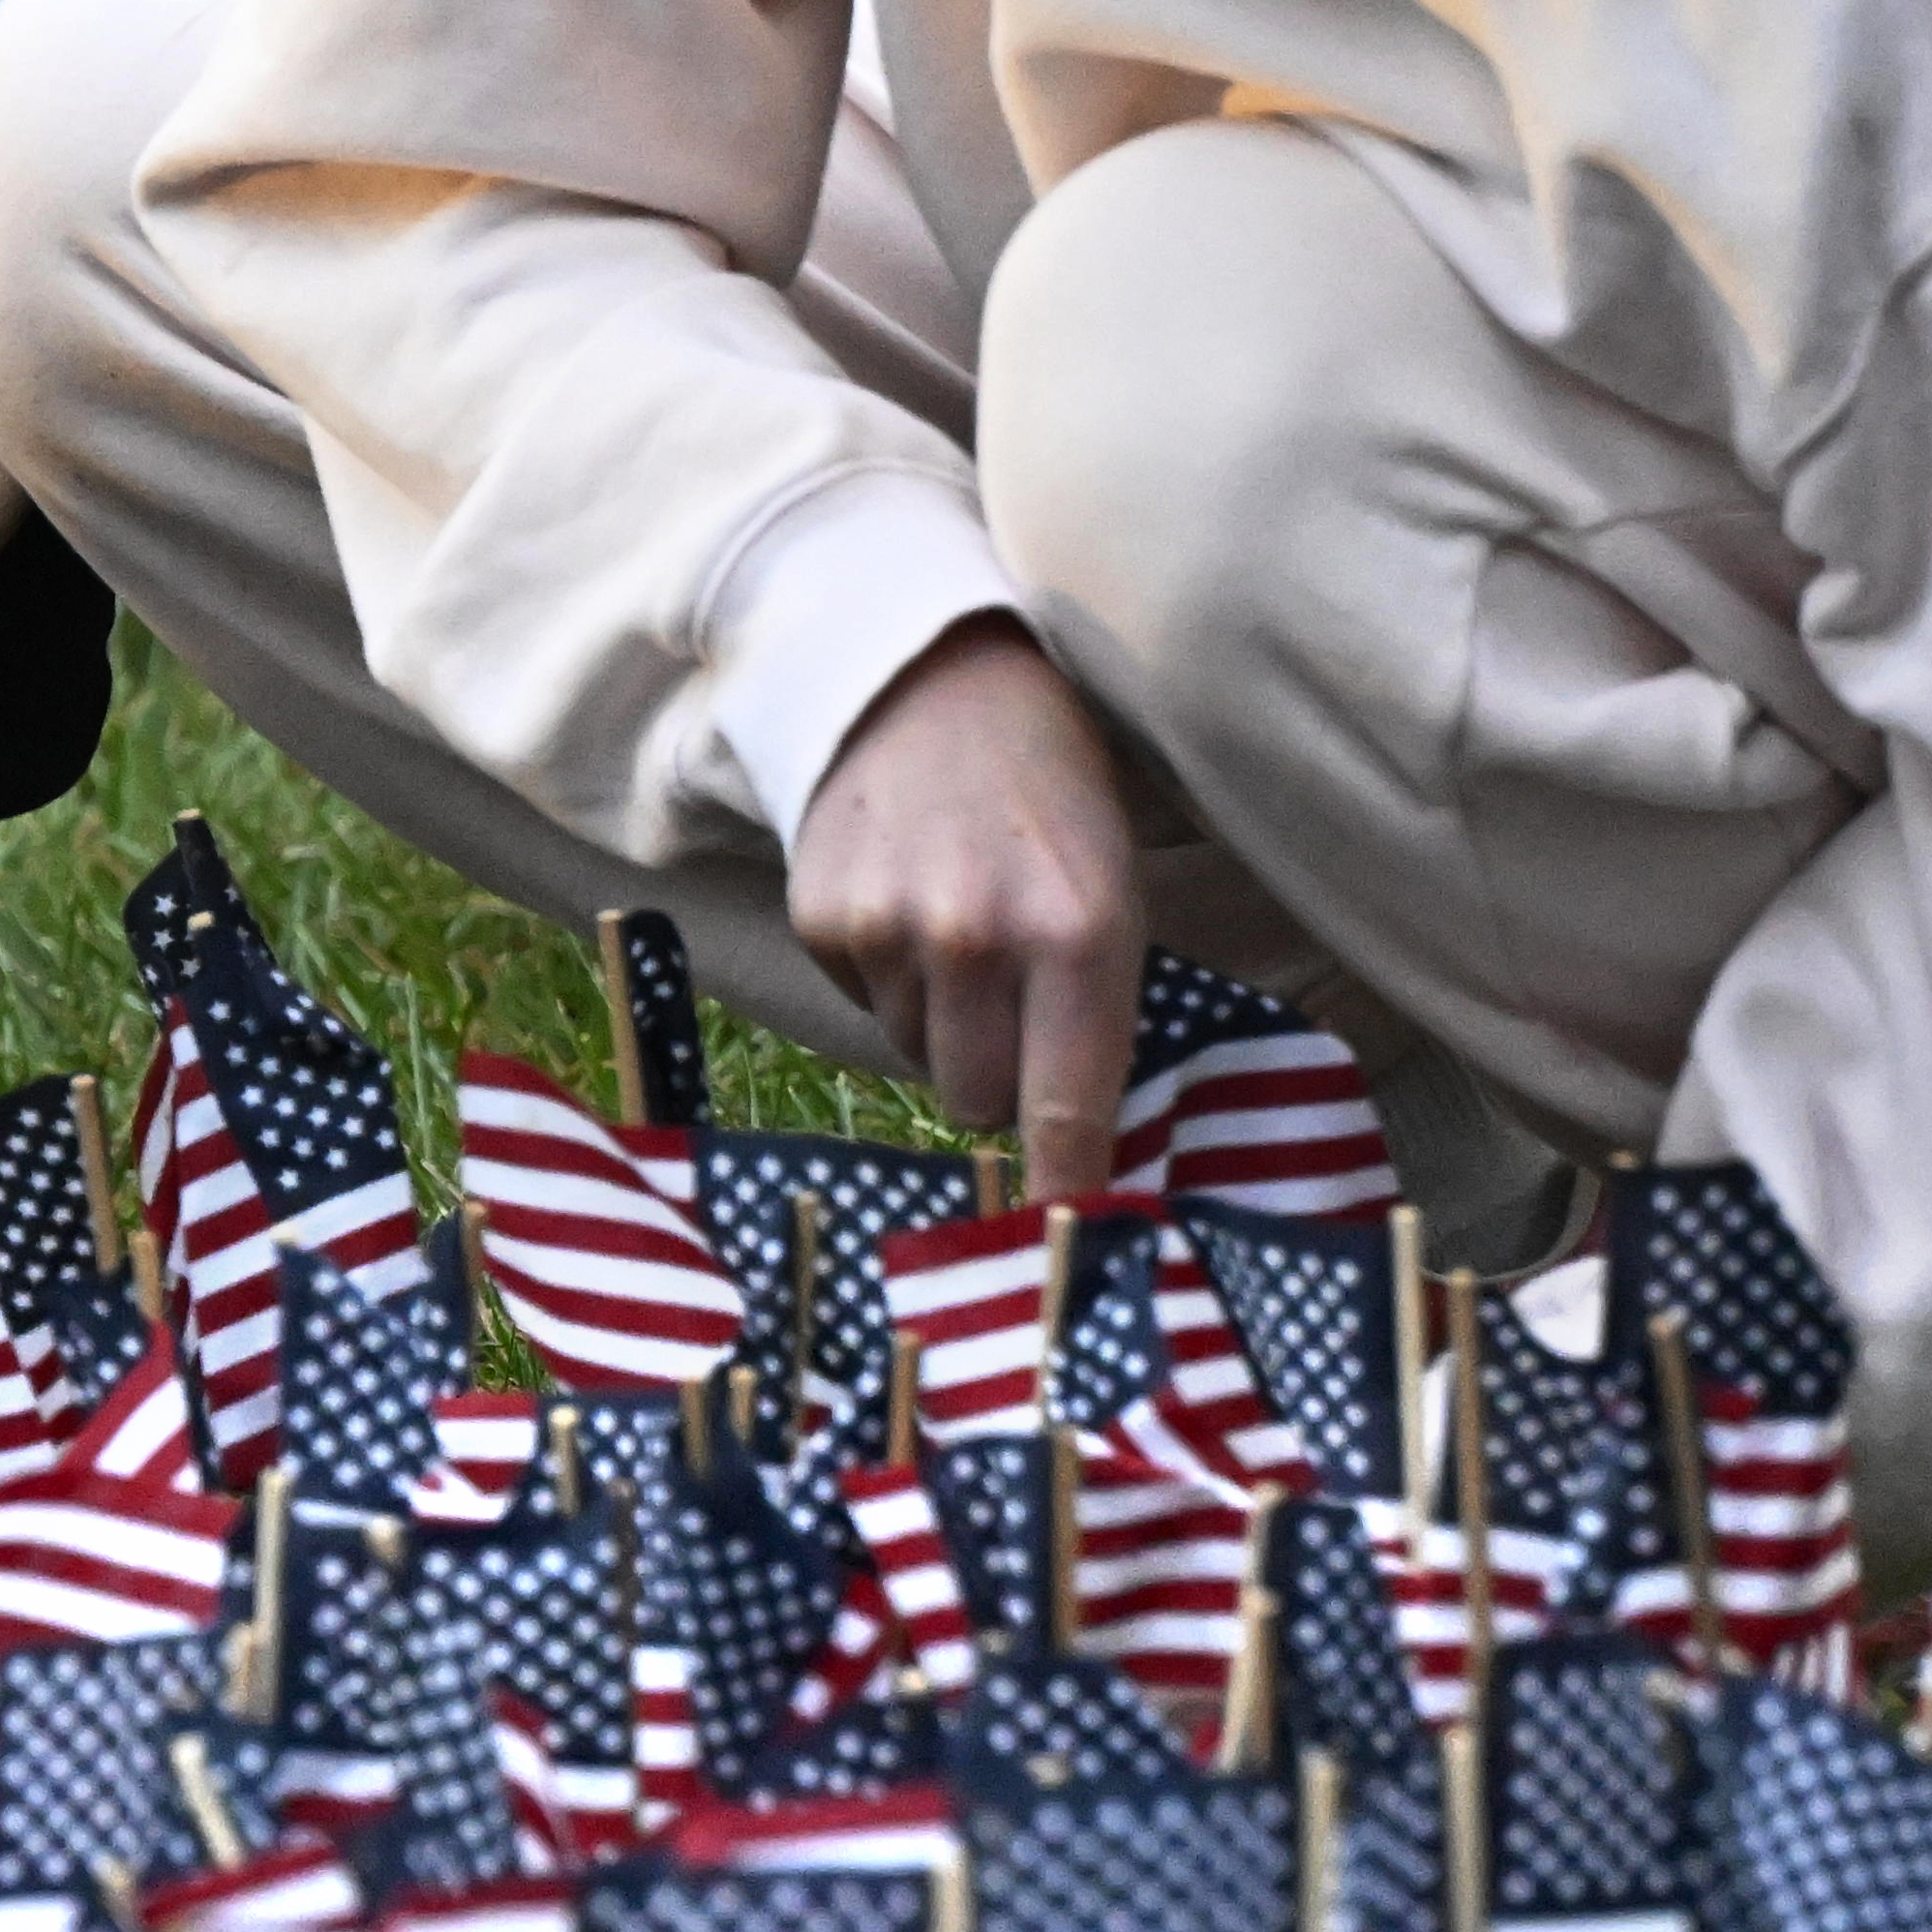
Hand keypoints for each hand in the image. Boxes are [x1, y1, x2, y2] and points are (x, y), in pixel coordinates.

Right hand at [782, 618, 1141, 1193]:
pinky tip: (905, 901)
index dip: (1067, 1187)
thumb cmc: (1052, 793)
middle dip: (1004, 1078)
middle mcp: (979, 938)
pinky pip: (863, 1004)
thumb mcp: (1112, 885)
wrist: (929, 675)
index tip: (1068, 1256)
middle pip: (983, 1101)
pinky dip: (887, 977)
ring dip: (942, 1021)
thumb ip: (1100, 1005)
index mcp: (1081, 931)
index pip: (1070, 1109)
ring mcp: (887, 928)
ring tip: (959, 928)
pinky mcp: (819, 917)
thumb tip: (1083, 1142)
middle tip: (1017, 1007)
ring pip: (918, 1056)